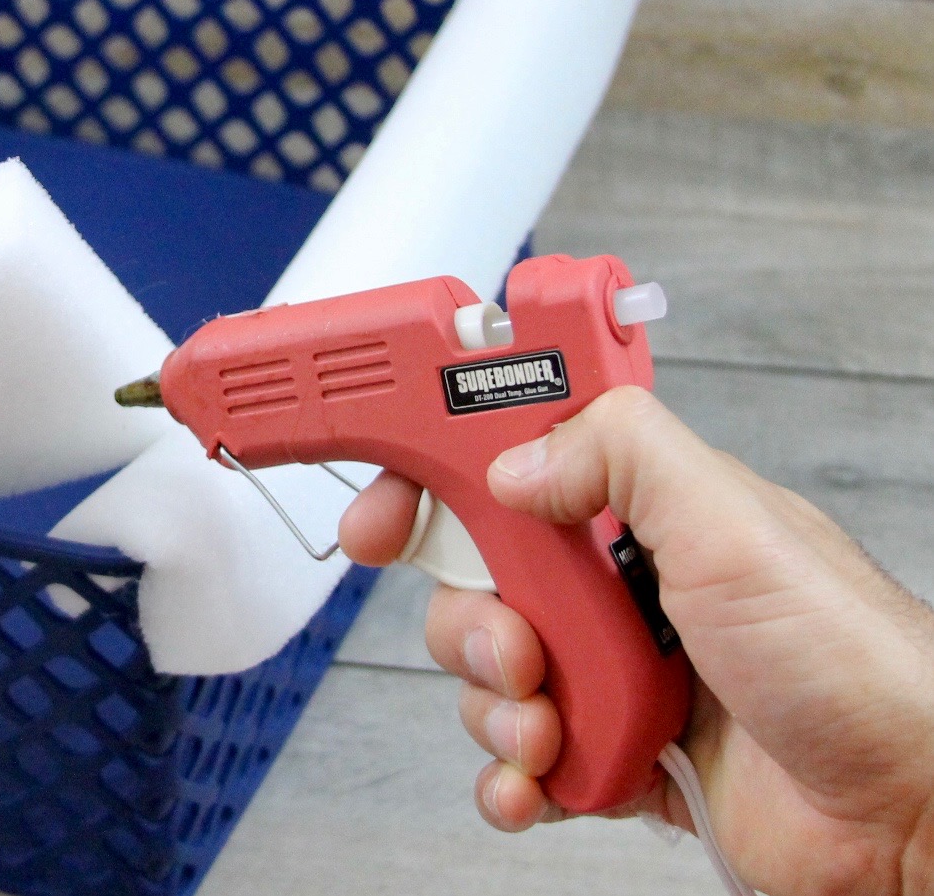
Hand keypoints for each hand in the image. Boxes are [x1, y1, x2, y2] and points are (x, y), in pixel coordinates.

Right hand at [339, 386, 933, 895]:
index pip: (510, 463)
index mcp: (645, 509)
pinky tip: (544, 781)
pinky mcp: (619, 754)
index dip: (432, 477)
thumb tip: (516, 459)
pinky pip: (520, 760)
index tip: (383, 508)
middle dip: (469, 619)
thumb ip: (619, 453)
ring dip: (498, 707)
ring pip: (488, 675)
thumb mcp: (733, 520)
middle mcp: (624, 585)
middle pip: (475, 578)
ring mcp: (617, 672)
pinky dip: (514, 777)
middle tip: (516, 643)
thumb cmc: (856, 663)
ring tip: (554, 724)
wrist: (905, 811)